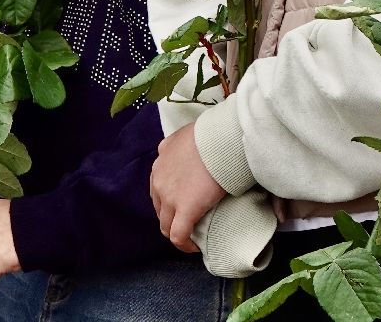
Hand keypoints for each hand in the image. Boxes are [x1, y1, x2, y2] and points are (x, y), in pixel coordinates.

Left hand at [150, 123, 229, 252]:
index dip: (170, 198)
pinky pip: (178, 235)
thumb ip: (180, 144)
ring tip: (192, 236)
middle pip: (160, 208)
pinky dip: (184, 245)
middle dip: (171, 216)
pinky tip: (194, 247)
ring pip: (166, 225)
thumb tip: (188, 148)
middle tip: (189, 220)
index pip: (159, 187)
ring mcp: (170, 197)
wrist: (221, 139)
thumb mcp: (187, 134)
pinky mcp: (185, 210)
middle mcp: (159, 180)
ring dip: (176, 231)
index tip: (184, 202)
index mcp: (161, 162)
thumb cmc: (212, 133)